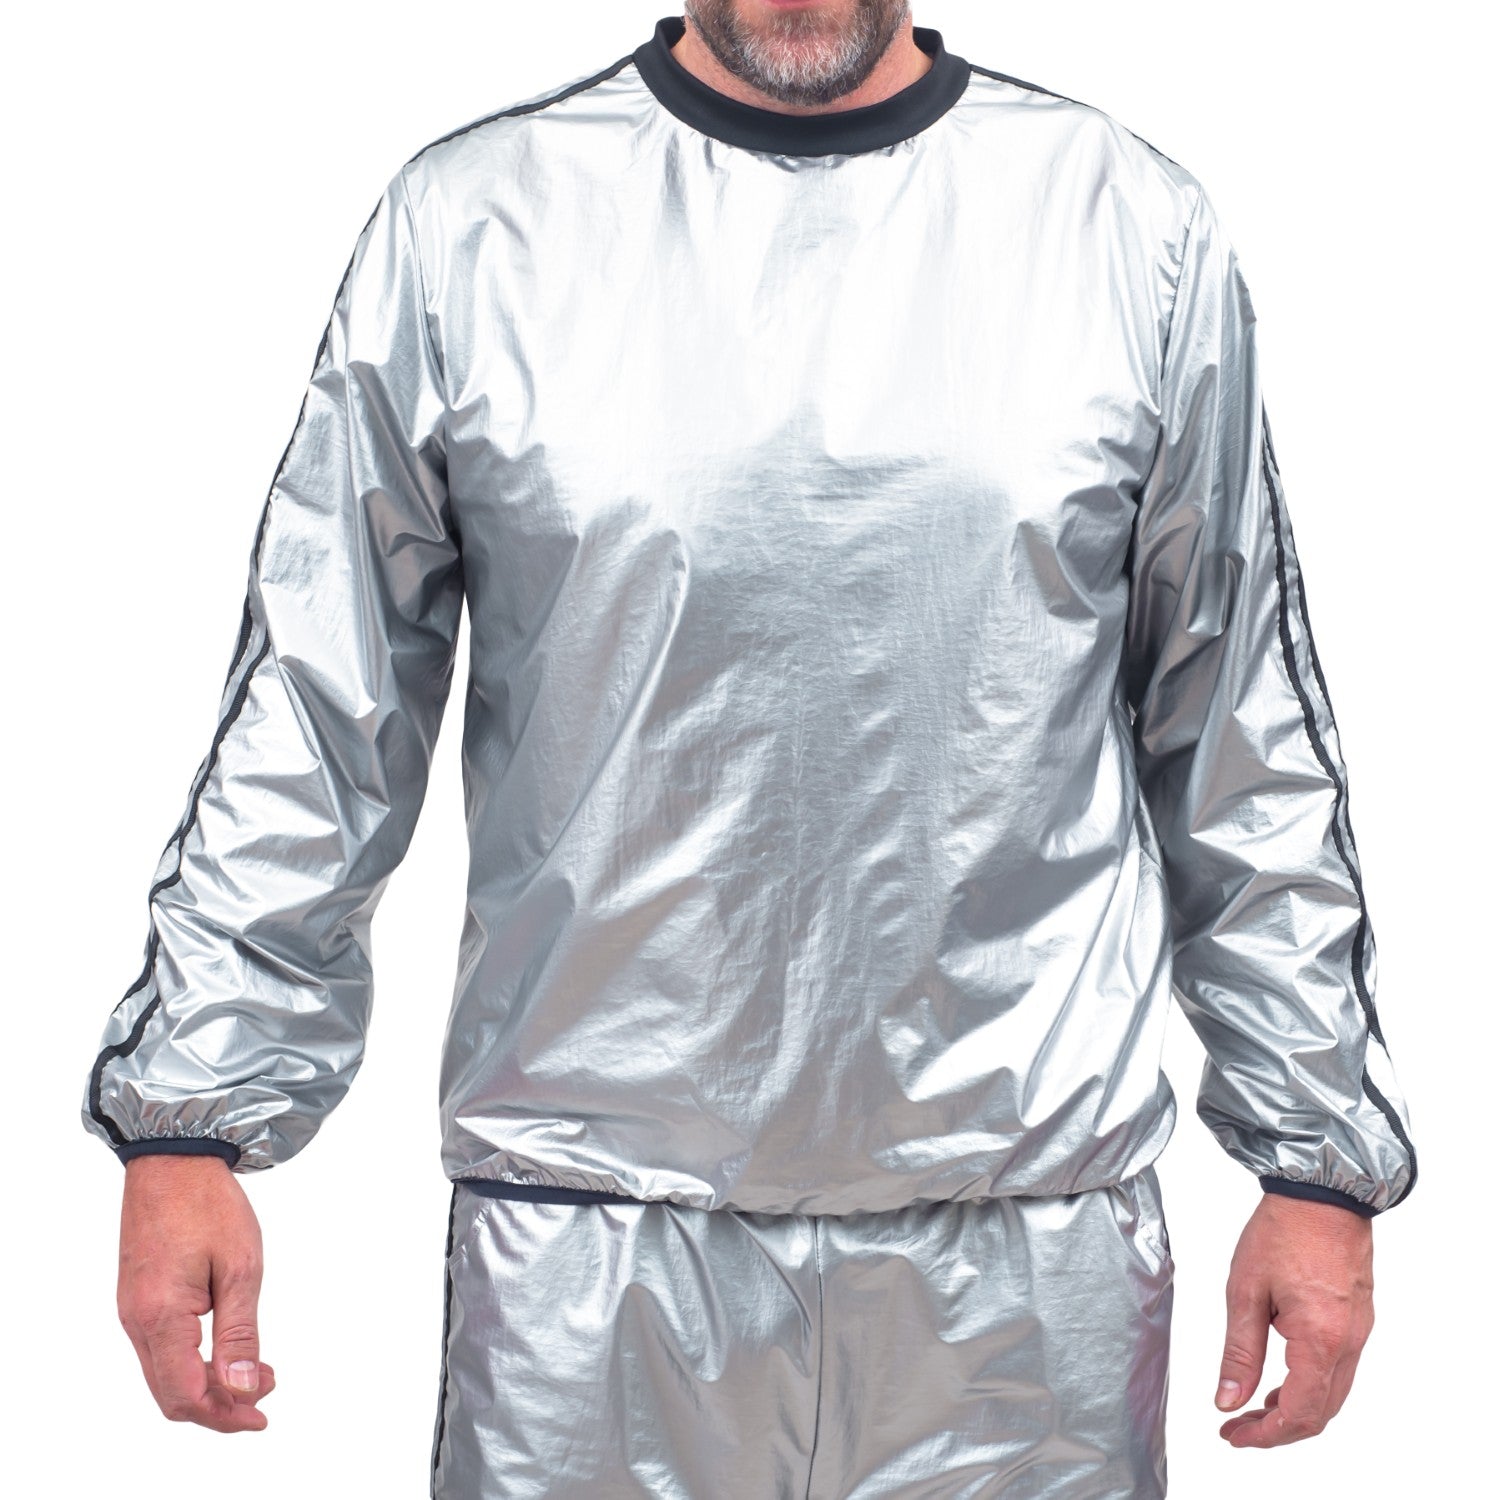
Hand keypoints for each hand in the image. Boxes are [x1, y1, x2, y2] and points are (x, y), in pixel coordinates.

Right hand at [116, 1153, 275, 1431]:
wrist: (173, 1158)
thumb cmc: (208, 1204)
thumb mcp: (241, 1266)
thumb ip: (240, 1333)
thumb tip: (244, 1389)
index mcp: (160, 1316)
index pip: (186, 1395)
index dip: (225, 1414)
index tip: (263, 1414)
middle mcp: (136, 1322)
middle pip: (171, 1394)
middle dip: (219, 1406)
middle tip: (265, 1393)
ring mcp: (132, 1311)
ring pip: (164, 1375)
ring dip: (207, 1384)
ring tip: (255, 1372)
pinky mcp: (137, 1299)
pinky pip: (160, 1350)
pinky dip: (192, 1362)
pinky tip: (224, 1350)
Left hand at [1215, 1191, 1373, 1447]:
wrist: (1322, 1191)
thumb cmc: (1282, 1231)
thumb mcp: (1245, 1291)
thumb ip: (1238, 1352)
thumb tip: (1228, 1400)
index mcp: (1320, 1340)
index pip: (1298, 1414)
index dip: (1264, 1435)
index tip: (1233, 1435)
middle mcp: (1349, 1344)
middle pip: (1319, 1413)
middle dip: (1277, 1430)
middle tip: (1238, 1428)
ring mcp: (1359, 1333)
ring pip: (1332, 1395)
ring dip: (1294, 1409)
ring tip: (1253, 1406)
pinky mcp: (1358, 1319)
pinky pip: (1339, 1370)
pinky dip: (1310, 1385)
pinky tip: (1280, 1377)